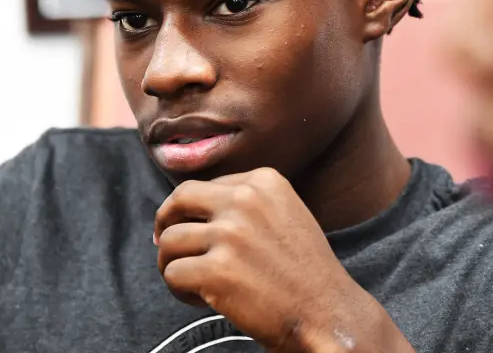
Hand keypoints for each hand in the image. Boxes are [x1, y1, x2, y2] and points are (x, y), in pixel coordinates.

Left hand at [154, 168, 413, 352]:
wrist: (327, 311)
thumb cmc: (303, 270)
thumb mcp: (284, 213)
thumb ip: (247, 203)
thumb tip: (189, 209)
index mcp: (264, 181)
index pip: (203, 186)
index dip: (191, 212)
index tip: (195, 232)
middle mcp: (246, 200)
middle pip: (180, 200)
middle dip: (165, 223)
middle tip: (169, 248)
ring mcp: (230, 233)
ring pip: (169, 241)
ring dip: (174, 264)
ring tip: (196, 283)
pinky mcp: (216, 270)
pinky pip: (172, 274)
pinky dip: (180, 291)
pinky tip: (204, 300)